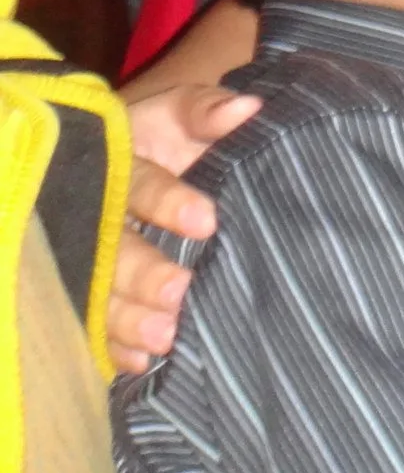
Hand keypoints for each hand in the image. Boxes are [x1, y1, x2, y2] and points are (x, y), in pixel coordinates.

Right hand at [107, 82, 259, 372]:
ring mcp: (86, 257)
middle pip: (112, 247)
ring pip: (98, 290)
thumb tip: (247, 109)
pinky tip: (138, 363)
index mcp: (116, 166)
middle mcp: (95, 215)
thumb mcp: (179, 116)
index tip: (207, 220)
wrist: (137, 158)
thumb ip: (205, 112)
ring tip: (165, 337)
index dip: (169, 202)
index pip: (139, 184)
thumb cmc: (166, 139)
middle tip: (178, 293)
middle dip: (142, 273)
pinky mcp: (87, 291)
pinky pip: (92, 322)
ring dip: (128, 317)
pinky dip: (113, 345)